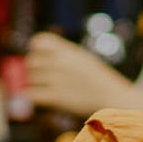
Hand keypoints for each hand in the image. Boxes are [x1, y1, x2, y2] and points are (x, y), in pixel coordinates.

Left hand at [25, 31, 140, 117]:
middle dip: (33, 70)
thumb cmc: (98, 80)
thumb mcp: (83, 59)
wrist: (112, 98)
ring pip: (30, 79)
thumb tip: (41, 53)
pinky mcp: (56, 98)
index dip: (35, 50)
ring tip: (44, 90)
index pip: (38, 42)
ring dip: (34, 85)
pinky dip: (34, 98)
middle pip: (31, 62)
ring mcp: (57, 79)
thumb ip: (64, 55)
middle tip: (40, 78)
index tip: (39, 58)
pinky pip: (32, 95)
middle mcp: (61, 62)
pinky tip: (42, 99)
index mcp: (68, 51)